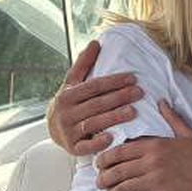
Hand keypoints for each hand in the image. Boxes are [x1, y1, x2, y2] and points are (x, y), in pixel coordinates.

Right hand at [50, 39, 142, 155]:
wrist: (52, 128)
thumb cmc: (69, 102)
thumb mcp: (72, 83)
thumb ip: (84, 64)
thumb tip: (95, 42)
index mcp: (67, 95)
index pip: (94, 86)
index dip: (114, 82)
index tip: (133, 78)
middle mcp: (66, 113)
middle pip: (96, 104)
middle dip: (119, 98)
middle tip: (139, 93)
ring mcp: (68, 131)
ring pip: (93, 123)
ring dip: (114, 118)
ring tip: (133, 112)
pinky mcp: (72, 148)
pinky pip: (86, 146)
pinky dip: (98, 143)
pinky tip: (112, 138)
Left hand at [97, 102, 191, 190]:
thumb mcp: (187, 134)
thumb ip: (171, 118)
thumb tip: (161, 102)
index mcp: (155, 145)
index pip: (119, 151)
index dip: (104, 160)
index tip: (99, 165)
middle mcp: (152, 162)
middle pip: (117, 171)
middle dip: (103, 179)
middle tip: (99, 184)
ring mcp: (156, 181)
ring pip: (123, 190)